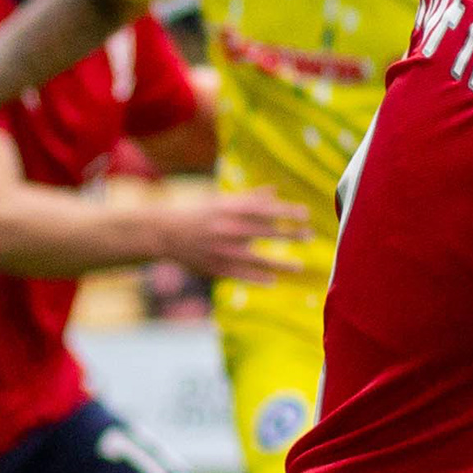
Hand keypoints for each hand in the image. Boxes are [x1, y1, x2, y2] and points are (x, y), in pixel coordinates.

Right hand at [156, 188, 306, 283]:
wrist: (162, 231)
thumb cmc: (195, 212)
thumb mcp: (220, 200)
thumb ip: (248, 198)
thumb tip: (274, 191)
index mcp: (229, 209)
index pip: (265, 209)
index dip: (287, 211)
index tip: (306, 214)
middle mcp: (227, 228)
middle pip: (265, 232)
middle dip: (290, 234)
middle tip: (310, 236)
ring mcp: (221, 249)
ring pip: (257, 258)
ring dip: (280, 263)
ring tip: (299, 266)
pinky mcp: (214, 266)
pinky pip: (240, 274)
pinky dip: (257, 278)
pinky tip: (273, 281)